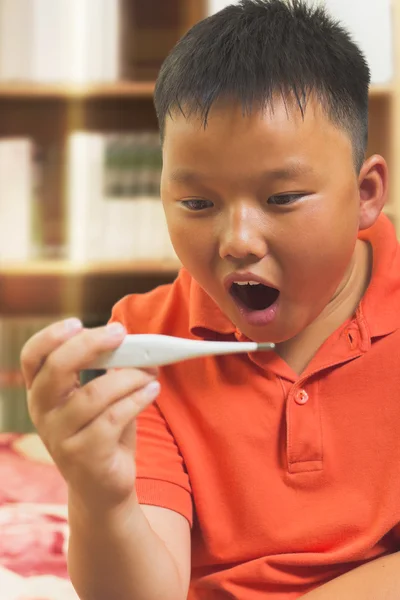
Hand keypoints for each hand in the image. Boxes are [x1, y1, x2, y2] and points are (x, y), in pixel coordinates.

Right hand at [20, 318, 160, 511]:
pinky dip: (137, 400)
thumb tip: (128, 340)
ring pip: (94, 394)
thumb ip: (106, 370)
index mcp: (42, 393)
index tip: (78, 323)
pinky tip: (153, 392)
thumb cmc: (102, 433)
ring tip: (151, 373)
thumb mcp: (98, 398)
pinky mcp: (83, 456)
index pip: (32, 357)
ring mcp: (60, 437)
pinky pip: (113, 418)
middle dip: (90, 345)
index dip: (51, 336)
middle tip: (120, 334)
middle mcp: (43, 414)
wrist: (103, 489)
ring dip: (129, 377)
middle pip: (57, 369)